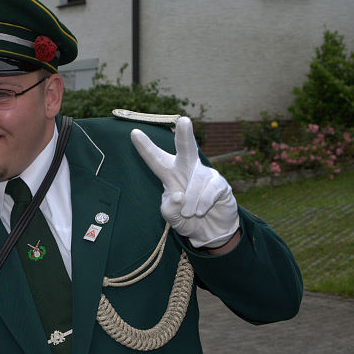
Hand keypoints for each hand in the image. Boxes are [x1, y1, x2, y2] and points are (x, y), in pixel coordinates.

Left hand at [130, 117, 239, 248]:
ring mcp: (205, 174)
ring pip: (197, 181)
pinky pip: (211, 190)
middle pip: (186, 148)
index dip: (146, 148)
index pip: (156, 160)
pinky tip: (202, 211)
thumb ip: (169, 209)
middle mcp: (187, 169)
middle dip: (185, 135)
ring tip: (191, 213)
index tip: (134, 133)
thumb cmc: (187, 220)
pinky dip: (204, 203)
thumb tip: (178, 195)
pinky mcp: (220, 183)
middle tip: (184, 121)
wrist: (211, 233)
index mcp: (170, 174)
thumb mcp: (171, 218)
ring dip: (191, 201)